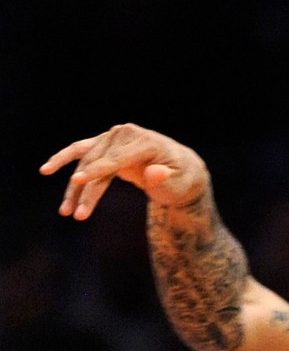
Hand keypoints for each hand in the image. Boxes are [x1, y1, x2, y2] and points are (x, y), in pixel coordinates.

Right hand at [39, 123, 209, 219]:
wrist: (181, 169)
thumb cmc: (181, 179)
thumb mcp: (179, 184)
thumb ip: (166, 180)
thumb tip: (153, 173)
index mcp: (147, 142)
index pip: (117, 158)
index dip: (98, 170)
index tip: (78, 180)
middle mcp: (128, 134)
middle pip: (98, 163)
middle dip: (85, 190)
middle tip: (76, 216)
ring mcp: (115, 137)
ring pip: (86, 161)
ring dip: (74, 187)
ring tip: (65, 211)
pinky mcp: (107, 144)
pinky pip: (81, 151)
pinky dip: (64, 159)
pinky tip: (46, 169)